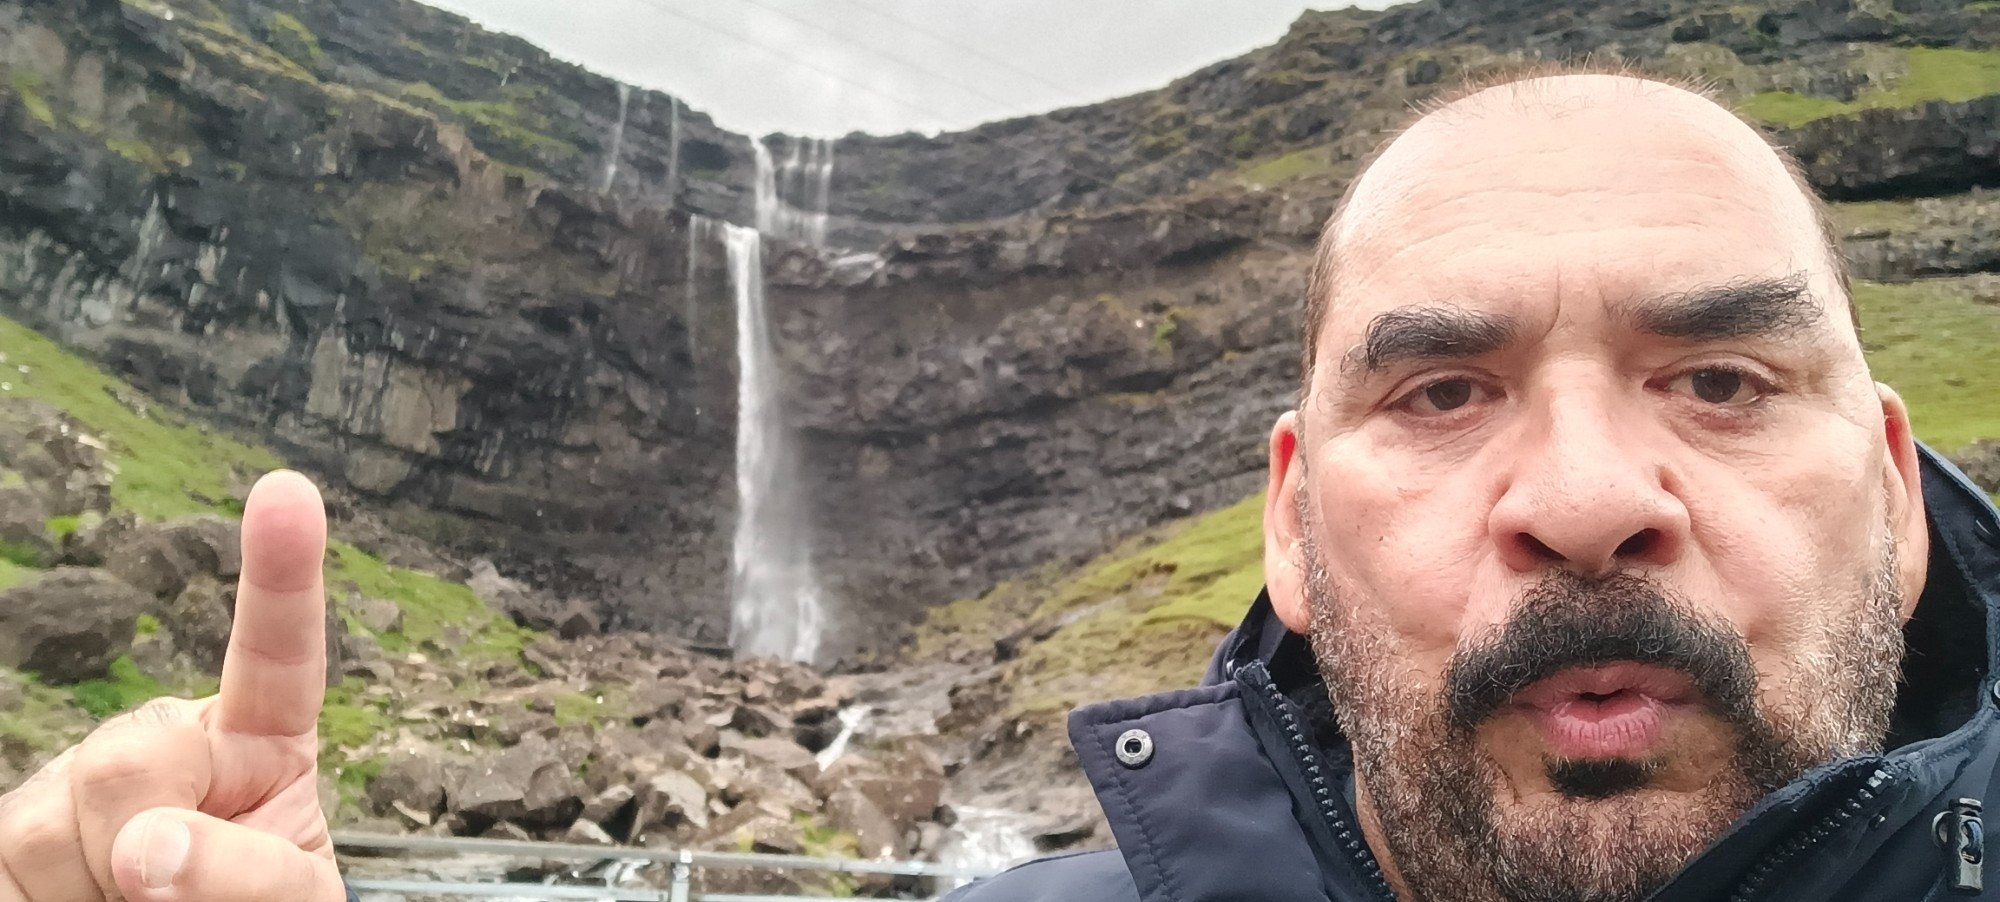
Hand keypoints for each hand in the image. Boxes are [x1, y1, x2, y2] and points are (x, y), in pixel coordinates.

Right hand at [0, 471, 345, 901]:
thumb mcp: (291, 901)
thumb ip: (253, 872)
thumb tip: (146, 850)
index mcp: (255, 742)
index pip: (274, 652)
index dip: (281, 574)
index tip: (287, 492)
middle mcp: (156, 746)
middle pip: (129, 757)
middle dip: (147, 839)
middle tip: (162, 894)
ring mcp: (65, 791)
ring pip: (45, 822)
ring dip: (85, 893)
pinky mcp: (0, 842)